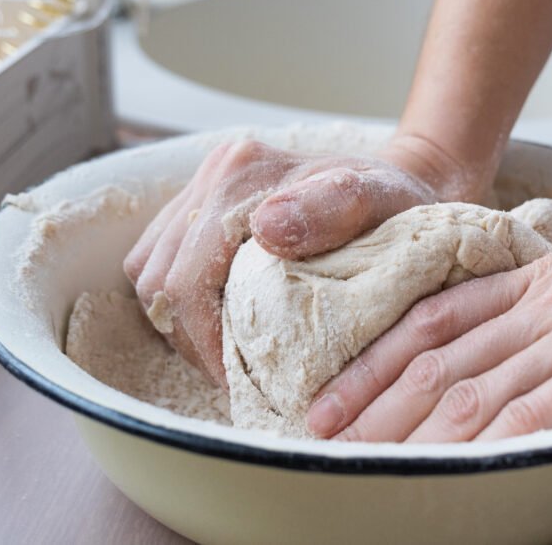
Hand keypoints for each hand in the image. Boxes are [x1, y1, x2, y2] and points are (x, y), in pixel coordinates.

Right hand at [124, 135, 480, 385]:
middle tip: (234, 374)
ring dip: (180, 320)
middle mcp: (215, 172)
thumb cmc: (396, 206)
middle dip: (190, 336)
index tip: (239, 378)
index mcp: (244, 173)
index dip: (204, 338)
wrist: (402, 184)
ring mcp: (204, 187)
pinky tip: (223, 321)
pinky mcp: (203, 205)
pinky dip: (181, 301)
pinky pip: (161, 262)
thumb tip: (266, 227)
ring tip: (228, 350)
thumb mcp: (382, 204)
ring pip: (149, 271)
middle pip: (159, 276)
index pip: (187, 274)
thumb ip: (334, 209)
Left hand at [306, 162, 551, 441]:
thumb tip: (549, 334)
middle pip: (440, 356)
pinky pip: (547, 408)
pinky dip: (495, 442)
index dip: (378, 357)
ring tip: (368, 464)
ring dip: (414, 432)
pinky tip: (459, 468)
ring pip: (476, 386)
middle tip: (324, 435)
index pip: (439, 317)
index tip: (338, 392)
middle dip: (374, 401)